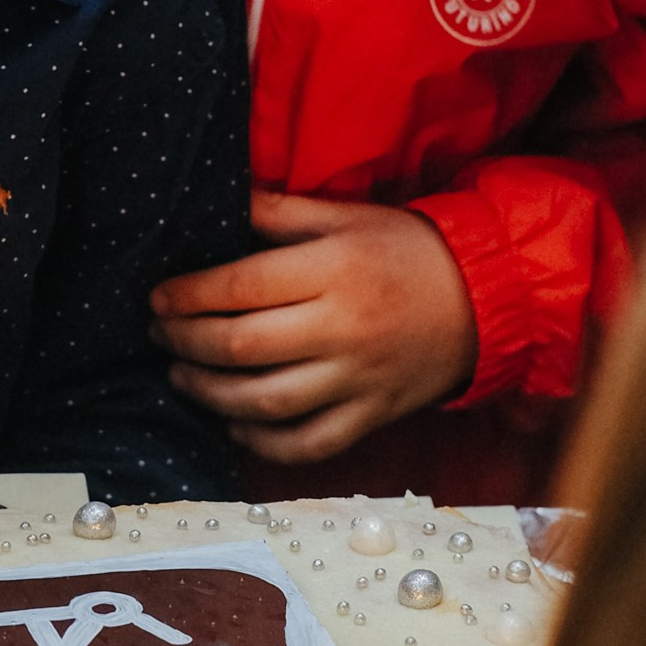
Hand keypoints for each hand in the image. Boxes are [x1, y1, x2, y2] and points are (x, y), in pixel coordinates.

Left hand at [150, 189, 476, 467]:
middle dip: (186, 341)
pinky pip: (309, 444)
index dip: (189, 294)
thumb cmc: (407, 251)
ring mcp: (359, 380)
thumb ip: (281, 213)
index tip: (158, 296)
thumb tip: (222, 202)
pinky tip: (233, 425)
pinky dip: (264, 442)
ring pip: (267, 402)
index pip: (241, 286)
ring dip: (210, 393)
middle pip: (243, 346)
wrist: (487, 300)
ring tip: (181, 375)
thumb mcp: (347, 217)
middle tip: (159, 333)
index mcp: (334, 271)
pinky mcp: (373, 415)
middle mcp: (343, 329)